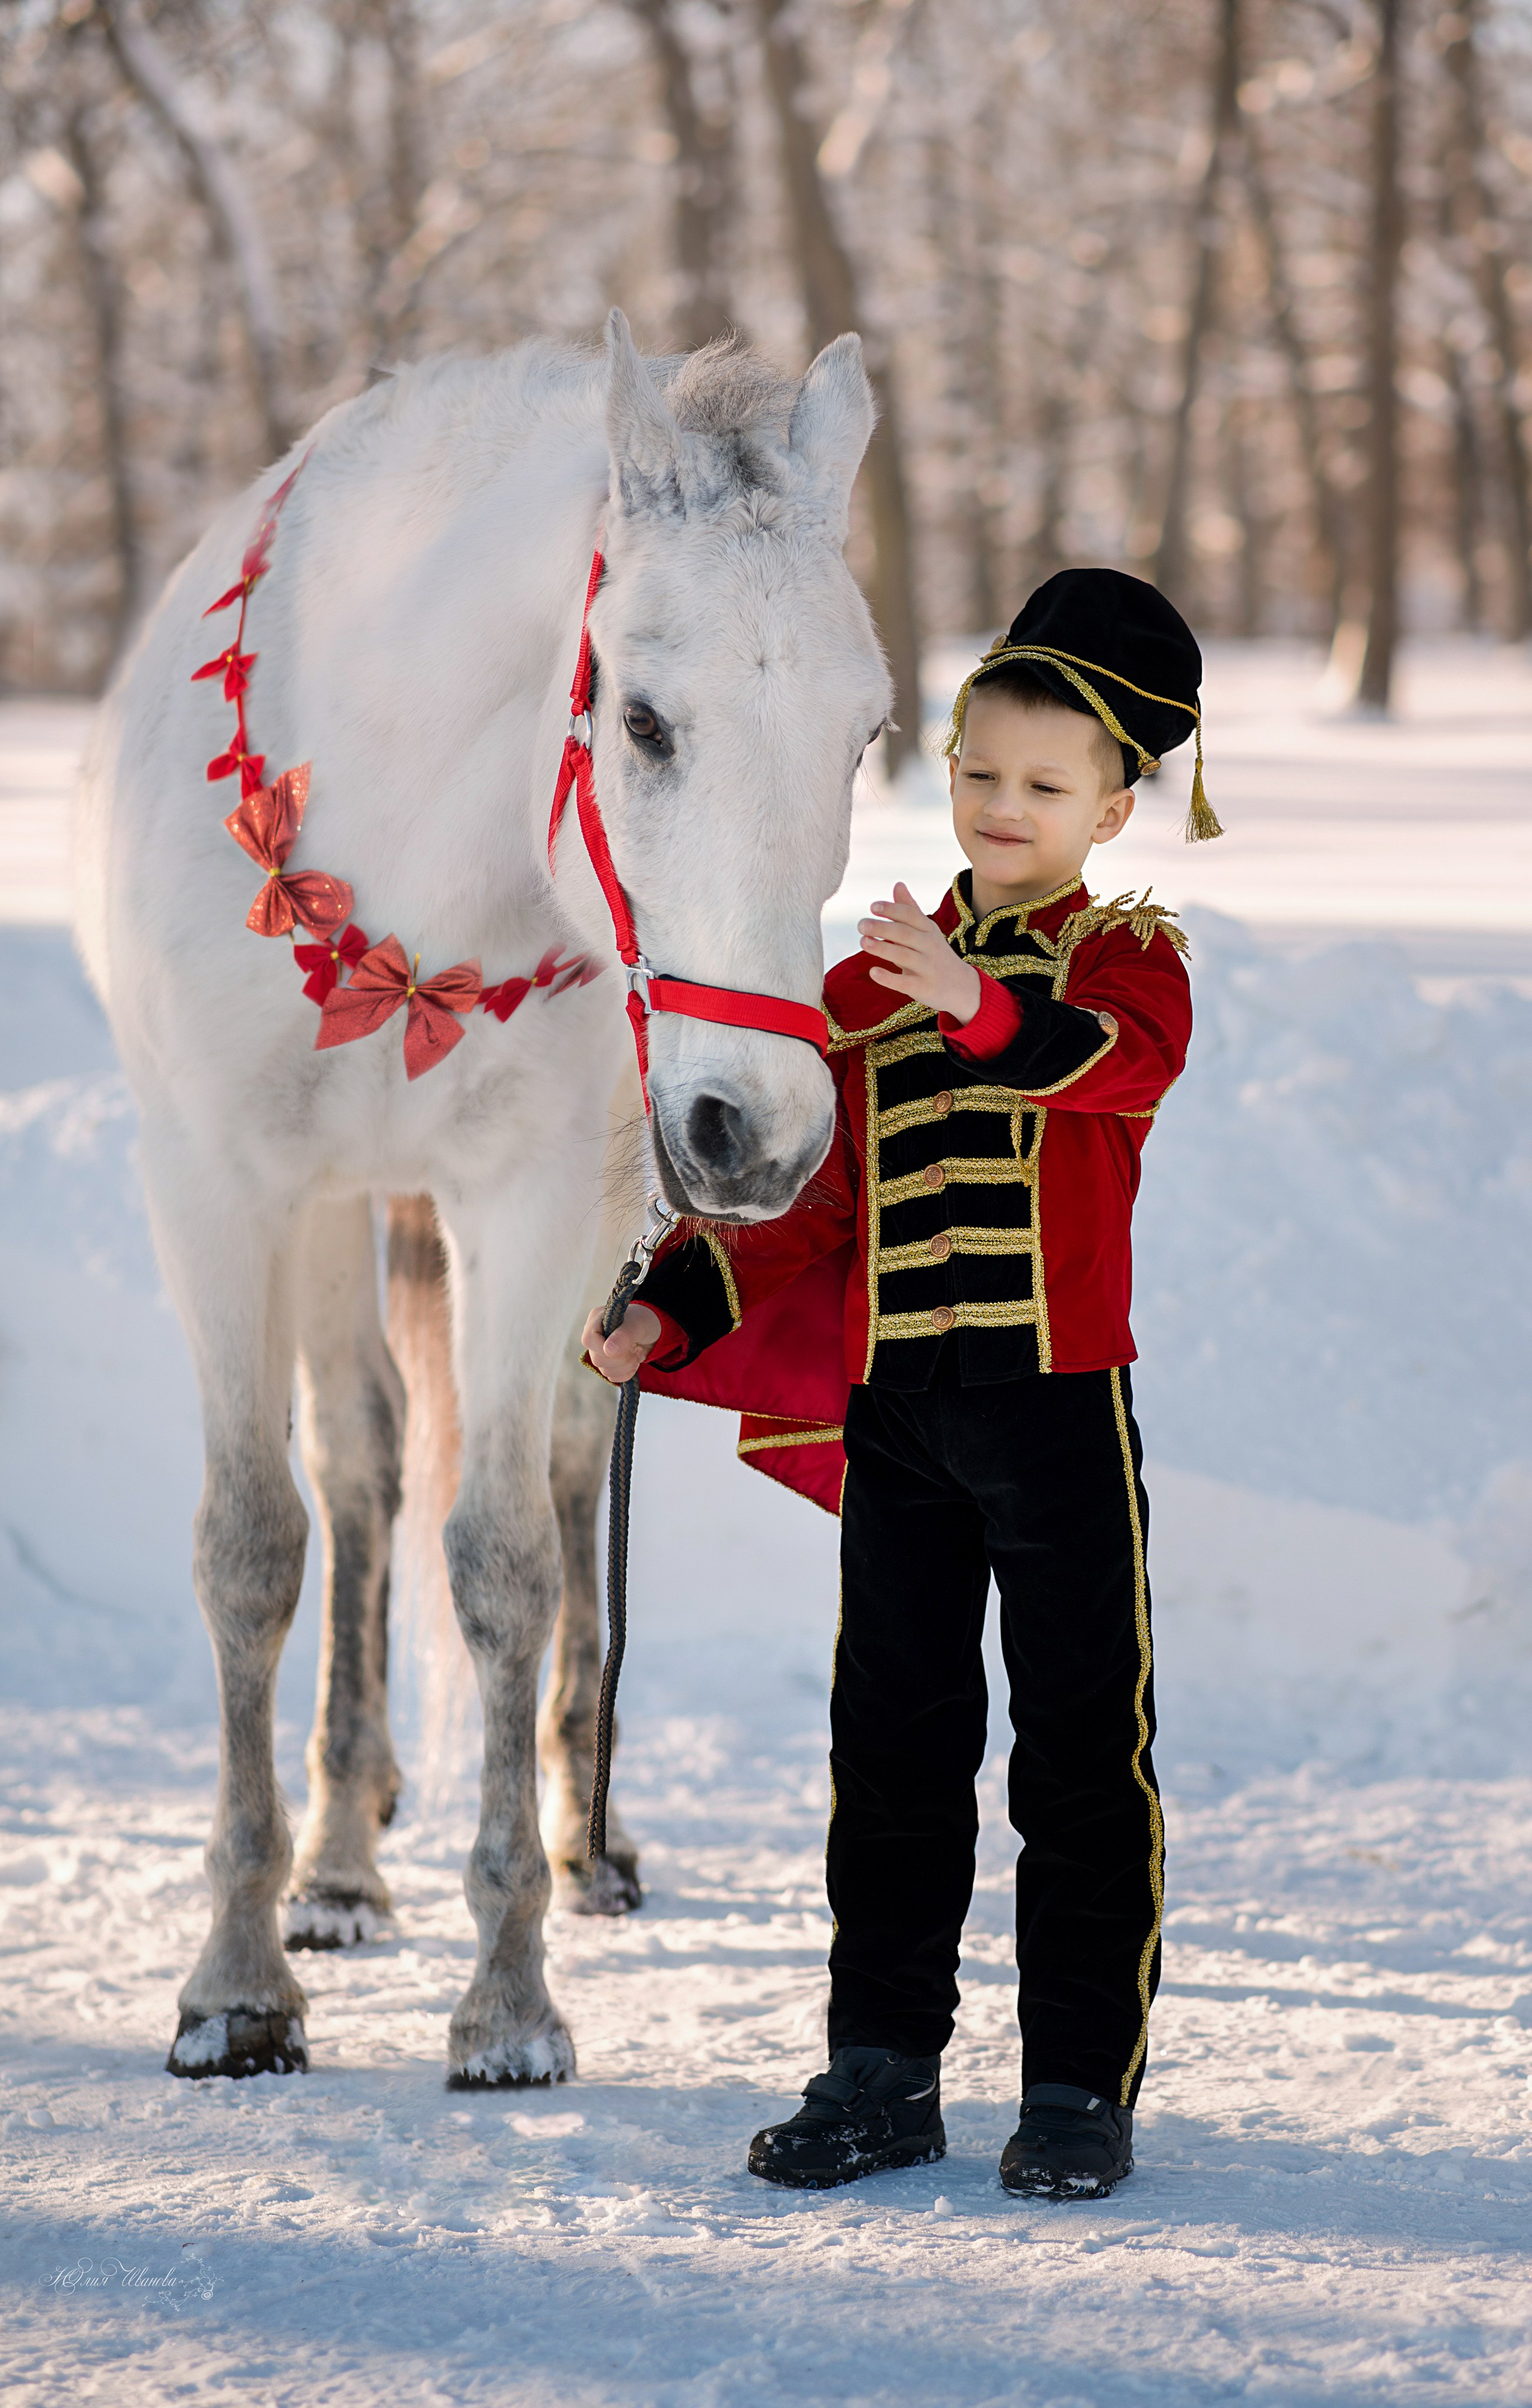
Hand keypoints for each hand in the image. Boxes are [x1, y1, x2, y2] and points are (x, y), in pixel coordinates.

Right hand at [582, 1301, 661, 1384]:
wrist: (653, 1329)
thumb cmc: (644, 1320)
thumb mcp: (638, 1324)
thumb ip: (624, 1335)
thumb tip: (608, 1350)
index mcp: (597, 1319)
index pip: (589, 1340)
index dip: (605, 1348)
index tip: (627, 1345)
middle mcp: (595, 1336)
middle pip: (597, 1359)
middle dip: (622, 1358)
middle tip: (636, 1348)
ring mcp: (600, 1351)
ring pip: (605, 1371)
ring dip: (626, 1365)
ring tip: (638, 1352)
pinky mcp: (608, 1363)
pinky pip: (612, 1377)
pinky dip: (627, 1372)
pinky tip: (635, 1361)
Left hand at [858, 882, 982, 1022]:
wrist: (962, 986)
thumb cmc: (936, 955)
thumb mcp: (926, 932)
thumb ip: (909, 910)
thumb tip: (898, 884)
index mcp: (929, 930)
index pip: (911, 915)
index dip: (893, 910)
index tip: (873, 907)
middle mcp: (931, 946)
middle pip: (905, 934)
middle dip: (882, 928)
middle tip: (861, 925)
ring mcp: (928, 968)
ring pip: (904, 956)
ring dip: (882, 948)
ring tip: (863, 942)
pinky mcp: (924, 988)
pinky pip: (905, 982)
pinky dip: (888, 978)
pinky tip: (873, 972)